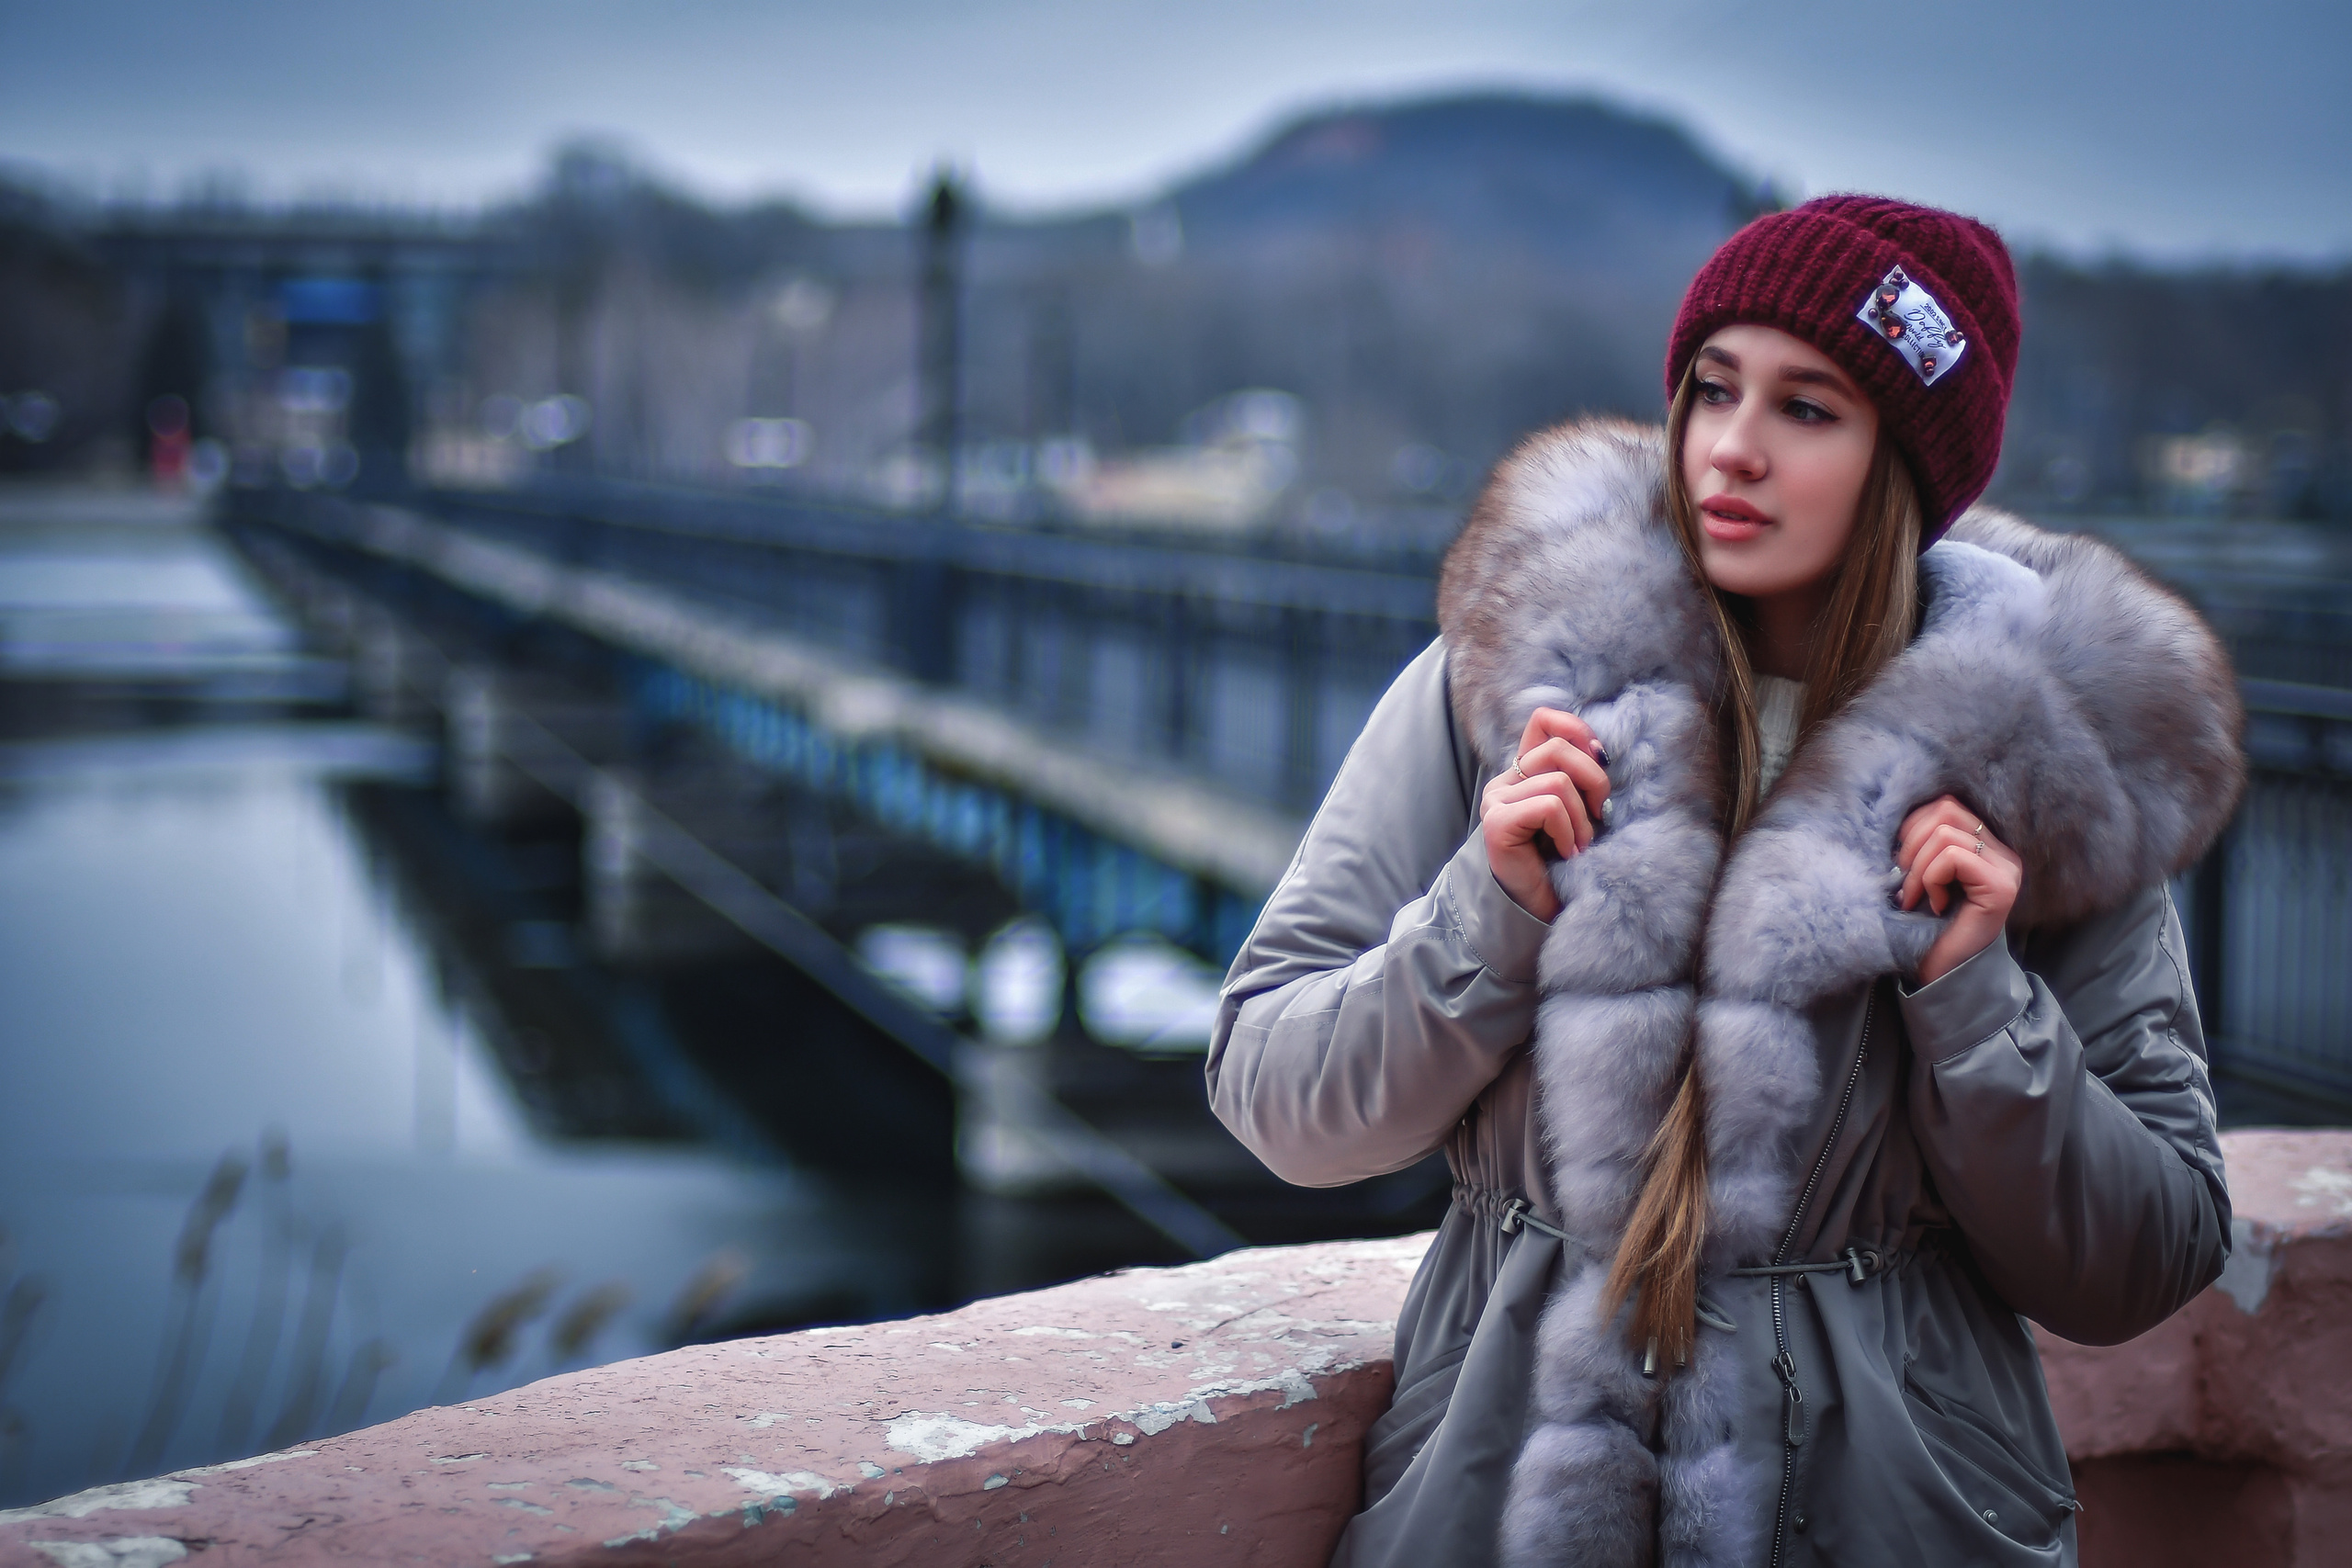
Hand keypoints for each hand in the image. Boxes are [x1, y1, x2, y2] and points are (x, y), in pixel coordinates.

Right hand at [1479, 707, 1609, 922]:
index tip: (1599, 759)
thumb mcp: (1581, 812)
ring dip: (1582, 819)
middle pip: (1558, 748)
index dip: (1576, 730)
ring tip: (1579, 845)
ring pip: (1558, 781)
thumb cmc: (1563, 863)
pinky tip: (1566, 853)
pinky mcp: (1497, 822)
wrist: (1538, 911)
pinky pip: (1548, 807)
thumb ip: (1581, 779)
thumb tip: (1600, 751)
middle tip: (1600, 817)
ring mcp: (1497, 800)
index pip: (1543, 720)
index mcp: (1524, 772)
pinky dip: (1568, 832)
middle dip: (1593, 782)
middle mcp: (1505, 781)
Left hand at [1896, 794, 2023, 985]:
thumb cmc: (1924, 925)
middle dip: (1910, 844)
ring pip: (1945, 833)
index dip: (1911, 828)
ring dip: (1916, 867)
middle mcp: (2003, 852)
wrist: (1943, 975)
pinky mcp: (2001, 887)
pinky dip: (1930, 879)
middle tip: (1903, 883)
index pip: (1944, 805)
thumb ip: (1919, 841)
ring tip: (1914, 897)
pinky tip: (1933, 904)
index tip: (1901, 865)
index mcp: (1985, 844)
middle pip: (1945, 810)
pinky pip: (1953, 857)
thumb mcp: (1918, 873)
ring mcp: (2006, 869)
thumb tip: (1891, 813)